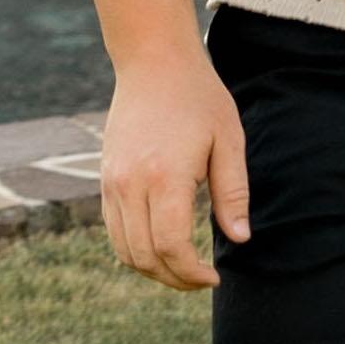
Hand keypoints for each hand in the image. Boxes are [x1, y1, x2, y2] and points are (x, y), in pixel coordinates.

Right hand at [94, 43, 249, 290]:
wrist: (153, 62)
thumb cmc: (199, 97)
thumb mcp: (228, 140)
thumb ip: (233, 193)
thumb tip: (240, 238)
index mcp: (165, 176)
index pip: (171, 247)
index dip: (191, 273)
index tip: (214, 278)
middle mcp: (131, 183)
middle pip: (145, 256)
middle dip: (175, 279)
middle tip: (201, 280)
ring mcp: (112, 182)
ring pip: (125, 250)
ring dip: (153, 270)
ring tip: (183, 269)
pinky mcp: (104, 180)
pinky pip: (114, 231)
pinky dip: (135, 250)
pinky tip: (161, 247)